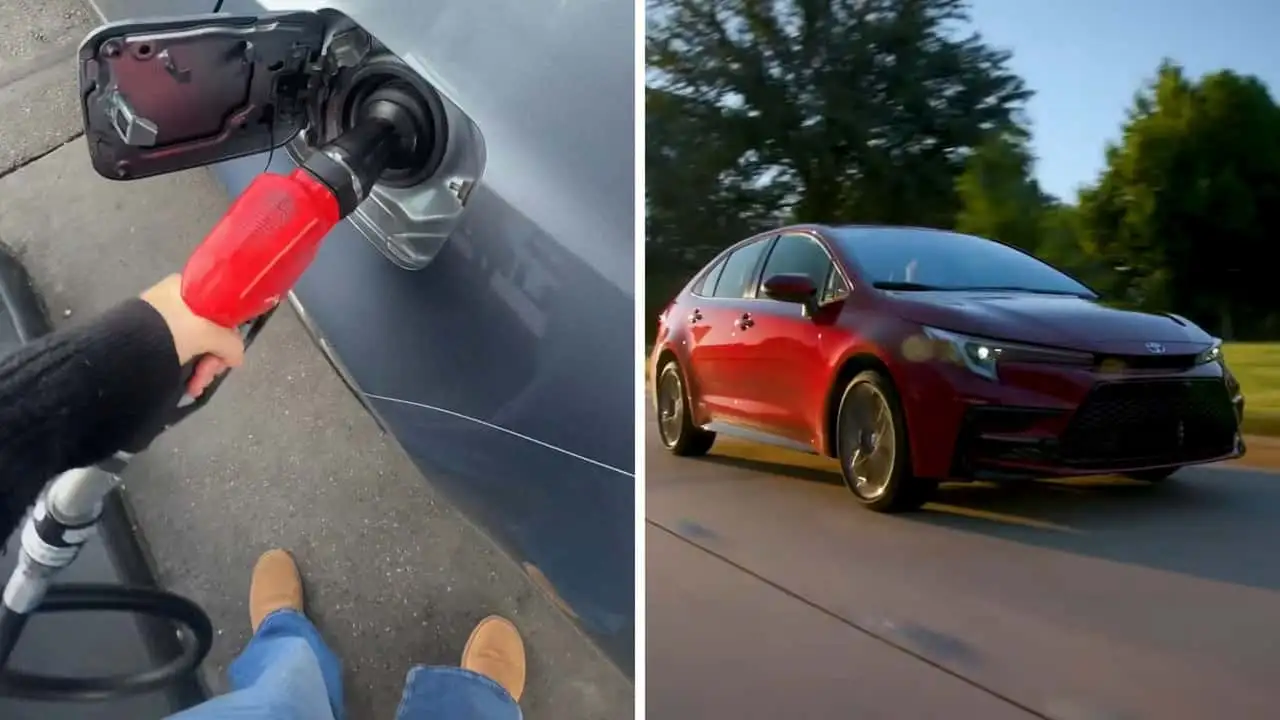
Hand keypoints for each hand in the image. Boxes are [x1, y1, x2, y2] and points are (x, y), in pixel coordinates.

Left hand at [140, 274, 244, 396]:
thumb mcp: (210, 334)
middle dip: (212, 359)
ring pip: (195, 345)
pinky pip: (179, 353)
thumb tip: (235, 358)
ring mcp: (161, 319)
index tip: (225, 355)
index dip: (227, 335)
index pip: (220, 309)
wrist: (125, 351)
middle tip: (206, 377)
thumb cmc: (170, 331)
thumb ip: (232, 344)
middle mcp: (173, 300)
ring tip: (195, 387)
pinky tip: (188, 385)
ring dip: (201, 369)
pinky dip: (187, 369)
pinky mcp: (150, 338)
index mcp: (185, 286)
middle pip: (209, 331)